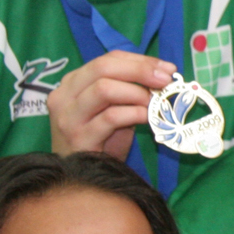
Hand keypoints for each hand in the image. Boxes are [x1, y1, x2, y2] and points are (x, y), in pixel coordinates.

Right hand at [47, 51, 175, 158]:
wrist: (84, 175)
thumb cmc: (103, 139)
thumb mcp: (115, 106)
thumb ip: (130, 88)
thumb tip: (164, 74)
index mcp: (73, 82)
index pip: (108, 59)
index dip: (141, 61)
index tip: (168, 69)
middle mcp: (64, 95)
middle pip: (104, 67)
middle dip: (140, 71)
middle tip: (165, 81)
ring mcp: (68, 116)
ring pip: (104, 88)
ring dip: (137, 93)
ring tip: (153, 103)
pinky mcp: (78, 137)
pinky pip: (111, 117)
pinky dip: (134, 113)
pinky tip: (146, 118)